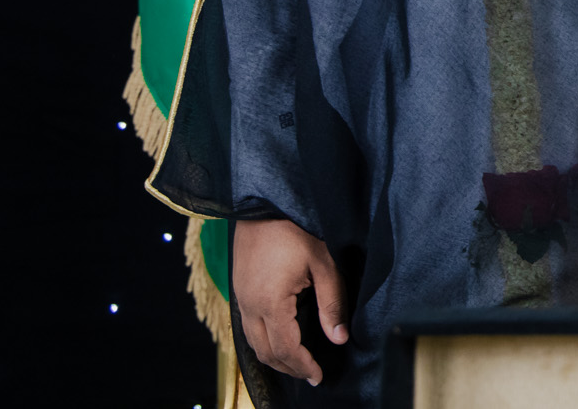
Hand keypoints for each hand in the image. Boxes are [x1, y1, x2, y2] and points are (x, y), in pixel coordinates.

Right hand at [234, 218, 348, 385]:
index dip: (303, 366)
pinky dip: (263, 340)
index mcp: (270, 302)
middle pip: (265, 352)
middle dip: (288, 367)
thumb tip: (339, 338)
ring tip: (297, 362)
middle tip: (310, 374)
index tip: (319, 376)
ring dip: (274, 356)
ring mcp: (240, 296)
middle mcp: (248, 305)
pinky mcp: (238, 287)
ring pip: (252, 341)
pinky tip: (280, 338)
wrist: (266, 201)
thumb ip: (332, 303)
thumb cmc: (298, 227)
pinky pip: (247, 326)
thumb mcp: (324, 264)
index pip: (285, 349)